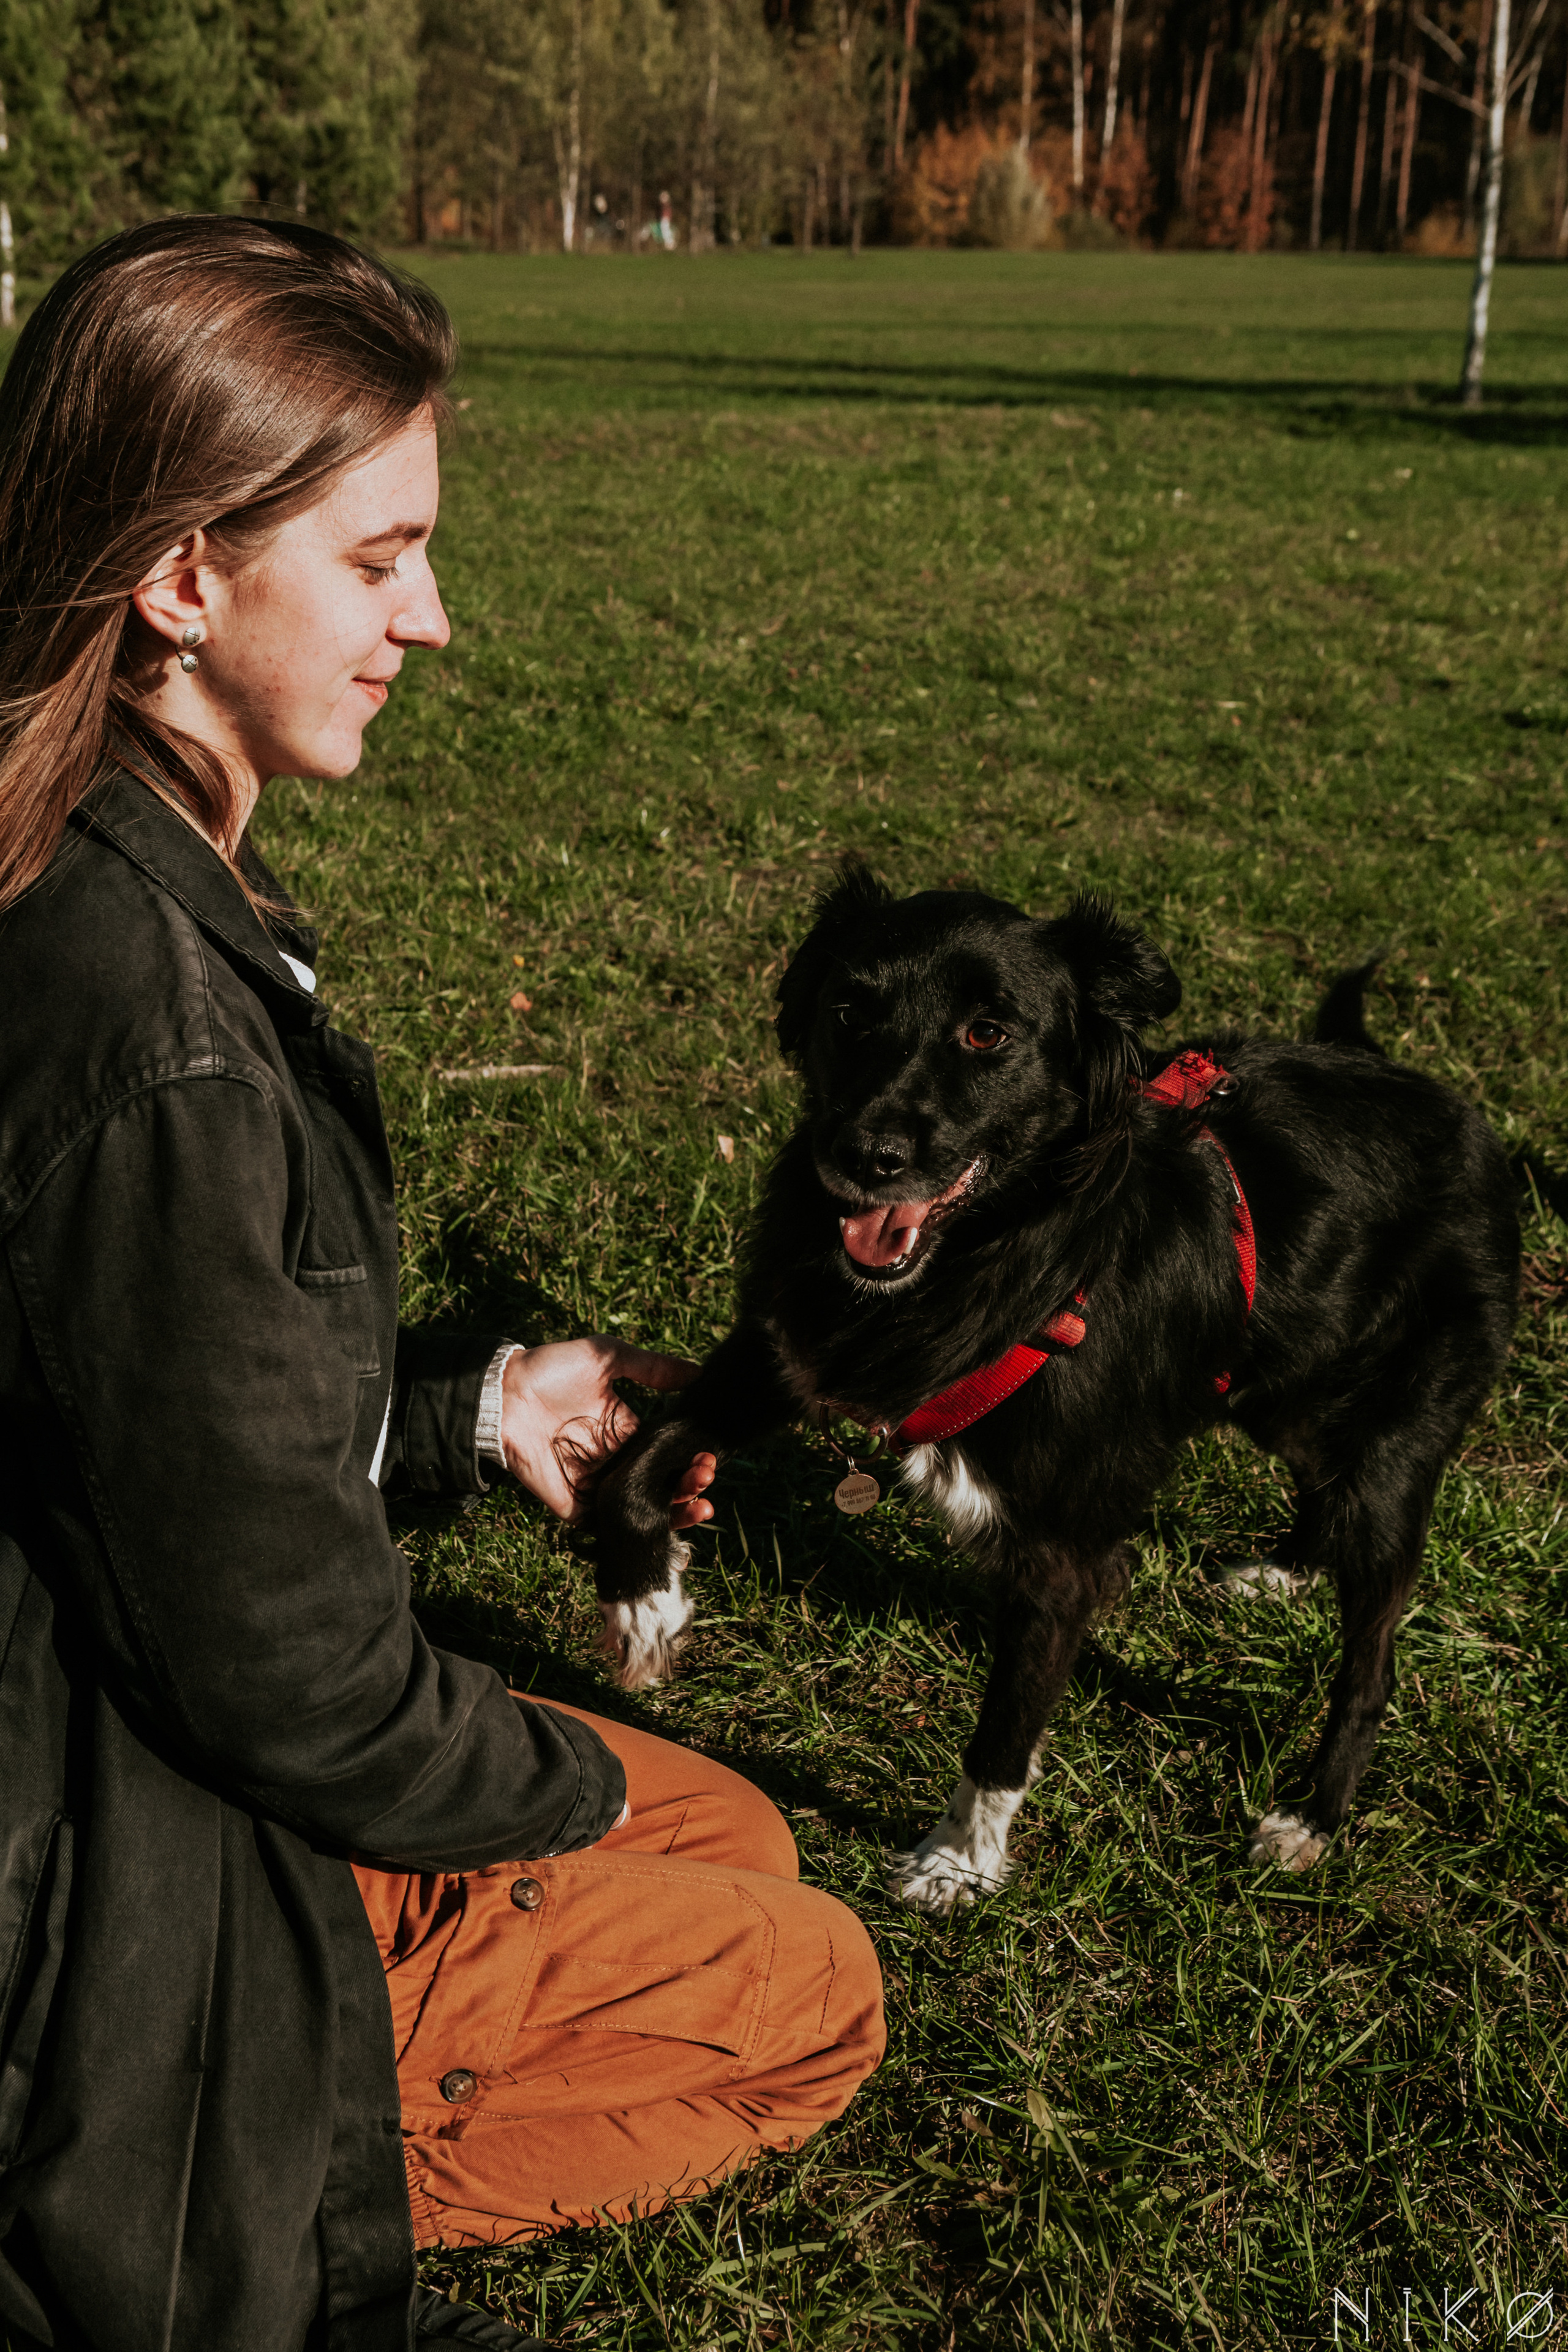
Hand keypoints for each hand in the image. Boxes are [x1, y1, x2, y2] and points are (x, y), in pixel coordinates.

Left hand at [498, 1338, 718, 1527]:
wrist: (503, 1392)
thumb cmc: (551, 1369)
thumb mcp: (607, 1356)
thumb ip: (652, 1367)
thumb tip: (699, 1371)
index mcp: (626, 1431)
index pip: (667, 1453)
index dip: (691, 1458)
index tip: (710, 1457)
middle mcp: (615, 1462)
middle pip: (662, 1484)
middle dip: (690, 1485)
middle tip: (706, 1477)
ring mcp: (596, 1486)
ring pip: (643, 1510)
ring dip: (674, 1513)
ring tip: (699, 1506)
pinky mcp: (574, 1506)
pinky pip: (608, 1527)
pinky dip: (635, 1530)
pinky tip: (660, 1524)